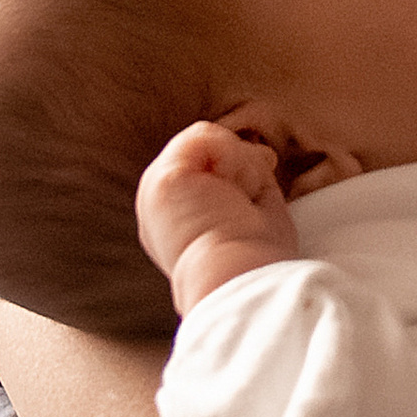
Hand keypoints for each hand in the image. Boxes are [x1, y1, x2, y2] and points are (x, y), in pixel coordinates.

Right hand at [138, 119, 308, 317]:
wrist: (239, 278)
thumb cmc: (253, 260)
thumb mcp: (254, 211)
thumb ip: (247, 179)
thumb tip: (261, 151)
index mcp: (173, 218)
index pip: (205, 170)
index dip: (238, 171)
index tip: (256, 194)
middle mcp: (157, 203)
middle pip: (206, 152)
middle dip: (242, 166)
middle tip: (251, 199)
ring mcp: (155, 190)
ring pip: (208, 140)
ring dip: (240, 165)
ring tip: (244, 198)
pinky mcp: (163, 178)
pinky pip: (206, 138)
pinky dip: (234, 158)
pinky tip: (236, 190)